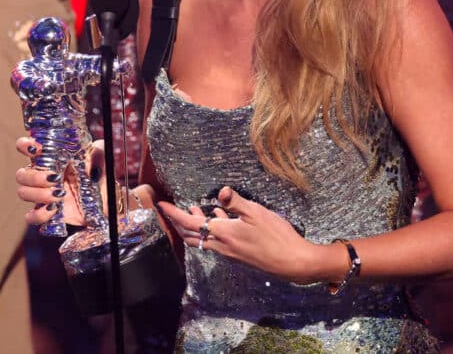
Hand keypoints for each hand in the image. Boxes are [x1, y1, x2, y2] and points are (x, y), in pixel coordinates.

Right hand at [15, 137, 103, 226]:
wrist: (108, 200)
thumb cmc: (101, 173)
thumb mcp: (103, 156)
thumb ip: (99, 149)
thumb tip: (93, 149)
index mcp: (51, 157)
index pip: (26, 147)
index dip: (24, 145)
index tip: (37, 148)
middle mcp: (43, 174)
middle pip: (21, 174)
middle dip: (34, 177)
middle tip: (55, 178)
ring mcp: (43, 194)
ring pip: (23, 193)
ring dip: (38, 194)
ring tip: (59, 195)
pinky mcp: (47, 212)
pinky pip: (31, 216)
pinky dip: (39, 214)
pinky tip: (54, 210)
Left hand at [157, 186, 323, 284]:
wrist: (291, 262)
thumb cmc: (276, 236)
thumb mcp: (256, 213)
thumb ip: (236, 202)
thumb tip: (219, 190)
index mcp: (222, 233)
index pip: (189, 223)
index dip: (173, 214)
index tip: (161, 205)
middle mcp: (221, 245)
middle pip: (191, 234)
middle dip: (179, 221)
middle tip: (171, 209)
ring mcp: (229, 252)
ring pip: (203, 238)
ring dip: (194, 225)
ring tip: (193, 209)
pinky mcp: (238, 254)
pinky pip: (216, 241)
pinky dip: (211, 229)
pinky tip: (220, 218)